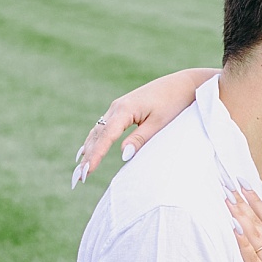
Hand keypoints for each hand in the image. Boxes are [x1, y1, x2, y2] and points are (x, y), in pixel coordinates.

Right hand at [71, 68, 214, 187]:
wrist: (182, 84)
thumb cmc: (173, 103)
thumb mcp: (159, 123)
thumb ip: (140, 139)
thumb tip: (123, 155)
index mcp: (125, 110)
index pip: (106, 136)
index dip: (96, 155)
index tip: (88, 171)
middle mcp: (117, 107)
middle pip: (97, 135)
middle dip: (87, 156)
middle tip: (79, 177)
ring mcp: (118, 107)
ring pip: (98, 131)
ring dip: (88, 150)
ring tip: (80, 170)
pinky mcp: (122, 109)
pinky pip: (103, 127)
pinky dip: (95, 140)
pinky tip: (86, 150)